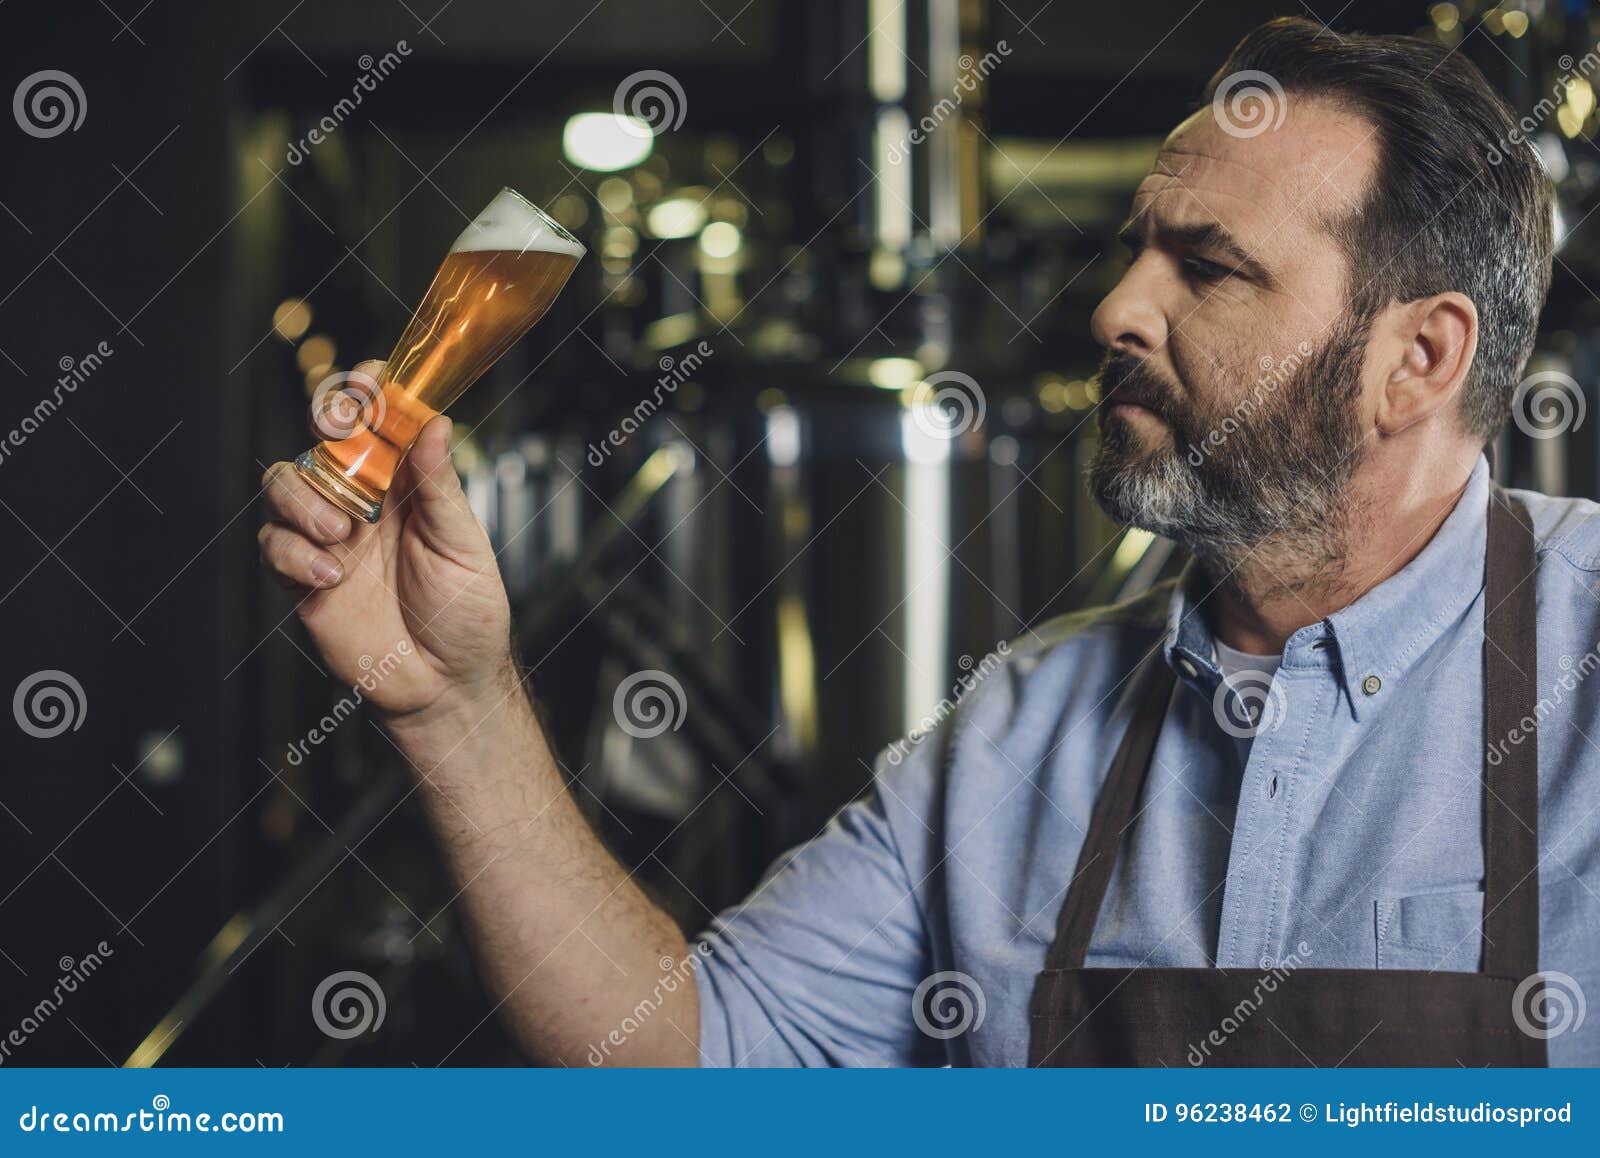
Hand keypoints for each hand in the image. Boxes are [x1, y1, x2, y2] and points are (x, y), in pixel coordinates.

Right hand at [259, 360, 515, 722]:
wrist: (445, 684)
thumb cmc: (466, 615)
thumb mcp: (463, 546)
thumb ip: (440, 487)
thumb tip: (434, 423)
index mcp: (408, 486)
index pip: (379, 425)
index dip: (369, 394)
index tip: (370, 377)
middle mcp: (364, 504)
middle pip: (321, 442)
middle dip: (322, 427)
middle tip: (336, 432)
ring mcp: (330, 539)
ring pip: (284, 486)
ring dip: (304, 497)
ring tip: (340, 530)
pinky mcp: (304, 578)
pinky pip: (275, 545)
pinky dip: (294, 552)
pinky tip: (329, 574)